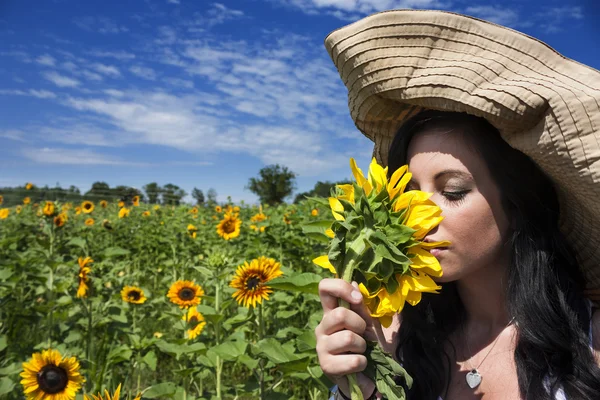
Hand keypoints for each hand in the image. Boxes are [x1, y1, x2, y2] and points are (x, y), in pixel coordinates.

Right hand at [315, 278, 381, 397]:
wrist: (365, 374)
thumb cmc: (365, 344)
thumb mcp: (366, 322)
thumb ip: (359, 306)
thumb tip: (353, 283)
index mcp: (330, 312)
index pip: (324, 288)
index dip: (341, 287)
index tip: (357, 299)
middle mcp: (321, 327)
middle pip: (339, 314)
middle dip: (359, 325)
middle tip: (362, 335)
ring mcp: (321, 346)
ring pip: (348, 338)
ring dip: (362, 346)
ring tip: (359, 351)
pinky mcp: (326, 366)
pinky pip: (353, 360)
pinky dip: (363, 362)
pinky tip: (358, 365)